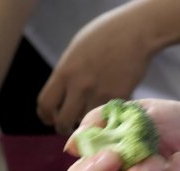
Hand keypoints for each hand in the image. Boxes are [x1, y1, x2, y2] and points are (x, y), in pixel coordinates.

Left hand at [36, 8, 154, 133]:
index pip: (45, 104)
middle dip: (64, 127)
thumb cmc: (104, 36)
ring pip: (87, 122)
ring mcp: (100, 94)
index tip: (50, 119)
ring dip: (87, 123)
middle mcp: (80, 86)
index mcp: (65, 72)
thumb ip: (67, 74)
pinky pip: (108, 116)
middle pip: (63, 121)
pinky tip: (109, 111)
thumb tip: (63, 95)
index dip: (46, 116)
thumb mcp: (75, 52)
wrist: (134, 33)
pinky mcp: (119, 99)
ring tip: (91, 117)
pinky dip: (107, 117)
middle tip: (69, 127)